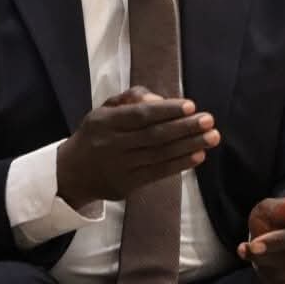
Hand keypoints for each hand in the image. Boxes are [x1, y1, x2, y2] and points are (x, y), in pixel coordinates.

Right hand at [56, 86, 219, 209]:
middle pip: (153, 135)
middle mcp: (112, 144)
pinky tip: (198, 156)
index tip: (191, 105)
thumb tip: (159, 98)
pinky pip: (157, 173)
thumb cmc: (96, 135)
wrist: (72, 173)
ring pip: (159, 155)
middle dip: (184, 127)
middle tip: (209, 121)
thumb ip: (130, 99)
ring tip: (212, 137)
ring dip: (188, 146)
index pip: (140, 115)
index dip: (166, 110)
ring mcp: (120, 167)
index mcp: (105, 121)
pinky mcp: (127, 185)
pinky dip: (179, 164)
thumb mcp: (104, 110)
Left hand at [237, 196, 284, 283]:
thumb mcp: (273, 207)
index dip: (274, 242)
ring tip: (258, 256)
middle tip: (246, 250)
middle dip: (261, 257)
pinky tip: (266, 268)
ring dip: (263, 268)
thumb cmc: (279, 219)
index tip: (253, 245)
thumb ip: (279, 207)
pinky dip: (268, 281)